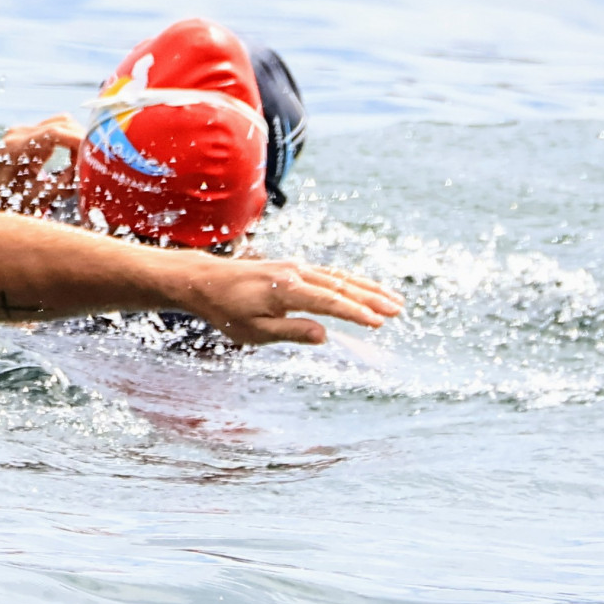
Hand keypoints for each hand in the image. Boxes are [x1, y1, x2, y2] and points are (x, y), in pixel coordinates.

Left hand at [0, 114, 84, 214]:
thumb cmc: (6, 203)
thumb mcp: (37, 199)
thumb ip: (64, 186)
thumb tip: (86, 172)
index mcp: (14, 149)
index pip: (54, 133)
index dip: (79, 140)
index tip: (95, 154)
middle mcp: (16, 134)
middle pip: (61, 123)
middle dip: (81, 140)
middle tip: (90, 163)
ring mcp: (21, 131)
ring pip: (61, 123)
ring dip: (75, 140)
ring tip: (79, 165)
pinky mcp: (27, 134)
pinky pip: (55, 130)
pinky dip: (68, 142)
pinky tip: (71, 160)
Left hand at [173, 257, 402, 345]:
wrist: (205, 280)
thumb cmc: (227, 311)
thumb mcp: (254, 330)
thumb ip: (290, 332)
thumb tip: (324, 335)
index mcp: (284, 290)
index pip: (328, 302)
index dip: (355, 313)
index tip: (378, 323)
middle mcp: (294, 273)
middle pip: (340, 286)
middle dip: (371, 298)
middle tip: (398, 310)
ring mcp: (295, 267)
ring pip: (339, 277)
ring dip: (367, 288)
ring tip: (393, 300)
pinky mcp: (293, 267)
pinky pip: (329, 274)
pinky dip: (351, 282)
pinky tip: (366, 290)